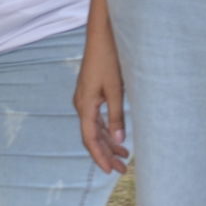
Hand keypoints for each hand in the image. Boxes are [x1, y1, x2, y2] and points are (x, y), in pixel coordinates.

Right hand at [74, 27, 129, 173]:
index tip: (110, 171)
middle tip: (122, 170)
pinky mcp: (91, 93)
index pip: (90, 139)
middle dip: (107, 154)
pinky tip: (117, 136)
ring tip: (124, 156)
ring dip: (108, 143)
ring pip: (95, 128)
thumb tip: (119, 141)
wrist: (102, 35)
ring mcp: (85, 98)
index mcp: (85, 105)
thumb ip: (117, 116)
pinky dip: (107, 130)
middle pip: (92, 136)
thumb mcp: (115, 90)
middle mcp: (81, 104)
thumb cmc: (108, 59)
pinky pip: (97, 118)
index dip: (100, 156)